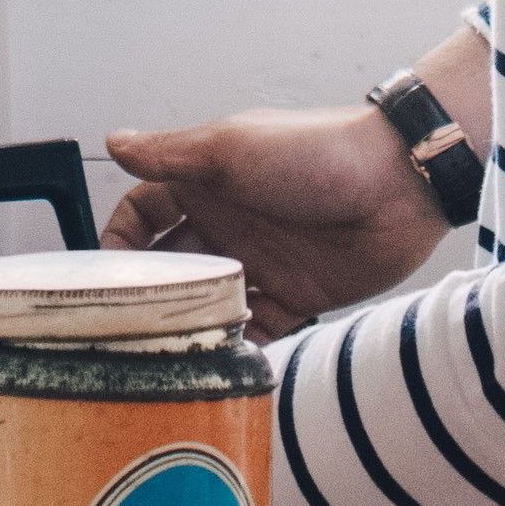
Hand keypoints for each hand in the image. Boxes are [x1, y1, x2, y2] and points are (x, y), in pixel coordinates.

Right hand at [103, 99, 455, 335]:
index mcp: (207, 183)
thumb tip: (112, 142)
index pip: (144, 211)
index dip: (121, 238)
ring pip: (210, 301)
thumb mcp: (232, 149)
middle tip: (126, 326)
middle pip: (173, 263)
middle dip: (150, 291)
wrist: (400, 186)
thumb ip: (171, 154)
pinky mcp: (297, 297)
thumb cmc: (316, 154)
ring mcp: (262, 262)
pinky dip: (238, 346)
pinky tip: (219, 362)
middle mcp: (230, 223)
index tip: (104, 274)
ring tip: (167, 352)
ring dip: (191, 323)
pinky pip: (258, 330)